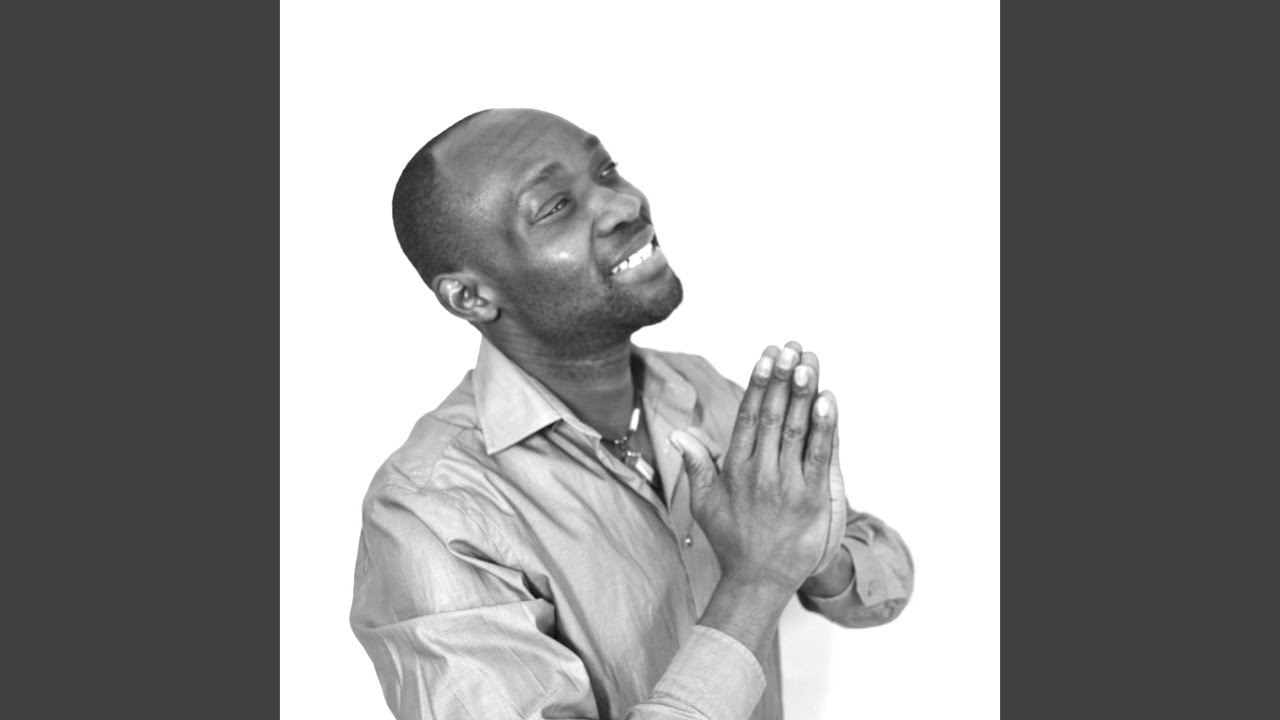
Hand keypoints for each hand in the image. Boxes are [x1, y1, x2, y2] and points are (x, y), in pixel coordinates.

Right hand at [671, 342, 837, 593]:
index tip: (765, 355)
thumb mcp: (705, 503)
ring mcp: (787, 485)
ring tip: (808, 362)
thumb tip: (680, 434)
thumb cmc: (732, 539)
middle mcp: (760, 473)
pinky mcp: (812, 499)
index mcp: (734, 469)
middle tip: (790, 347)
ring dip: (804, 393)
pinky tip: (829, 399)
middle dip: (782, 379)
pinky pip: (819, 455)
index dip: (758, 383)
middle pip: (772, 416)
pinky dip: (825, 427)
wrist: (759, 581)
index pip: (748, 417)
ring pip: (796, 430)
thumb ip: (697, 464)